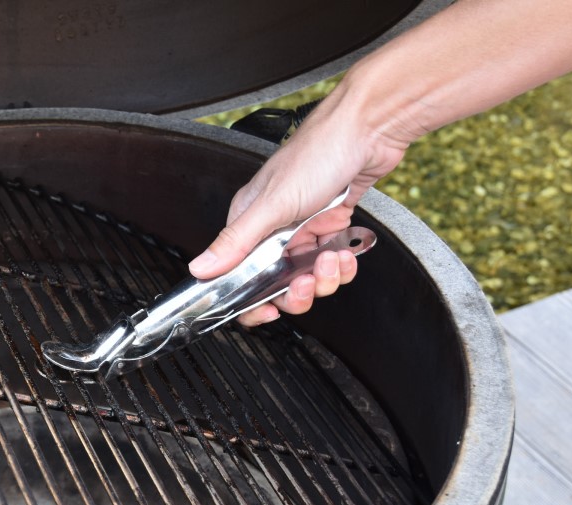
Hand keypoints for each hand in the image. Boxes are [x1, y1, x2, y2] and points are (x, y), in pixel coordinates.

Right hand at [188, 76, 410, 325]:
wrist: (371, 127)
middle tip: (308, 282)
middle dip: (297, 291)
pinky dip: (343, 263)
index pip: (239, 275)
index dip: (252, 300)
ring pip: (309, 275)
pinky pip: (333, 261)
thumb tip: (200, 269)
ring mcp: (304, 226)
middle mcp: (274, 227)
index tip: (268, 310)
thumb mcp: (272, 204)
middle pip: (277, 283)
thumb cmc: (319, 151)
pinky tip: (347, 251)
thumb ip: (235, 242)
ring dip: (326, 276)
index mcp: (249, 221)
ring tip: (333, 258)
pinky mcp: (331, 224)